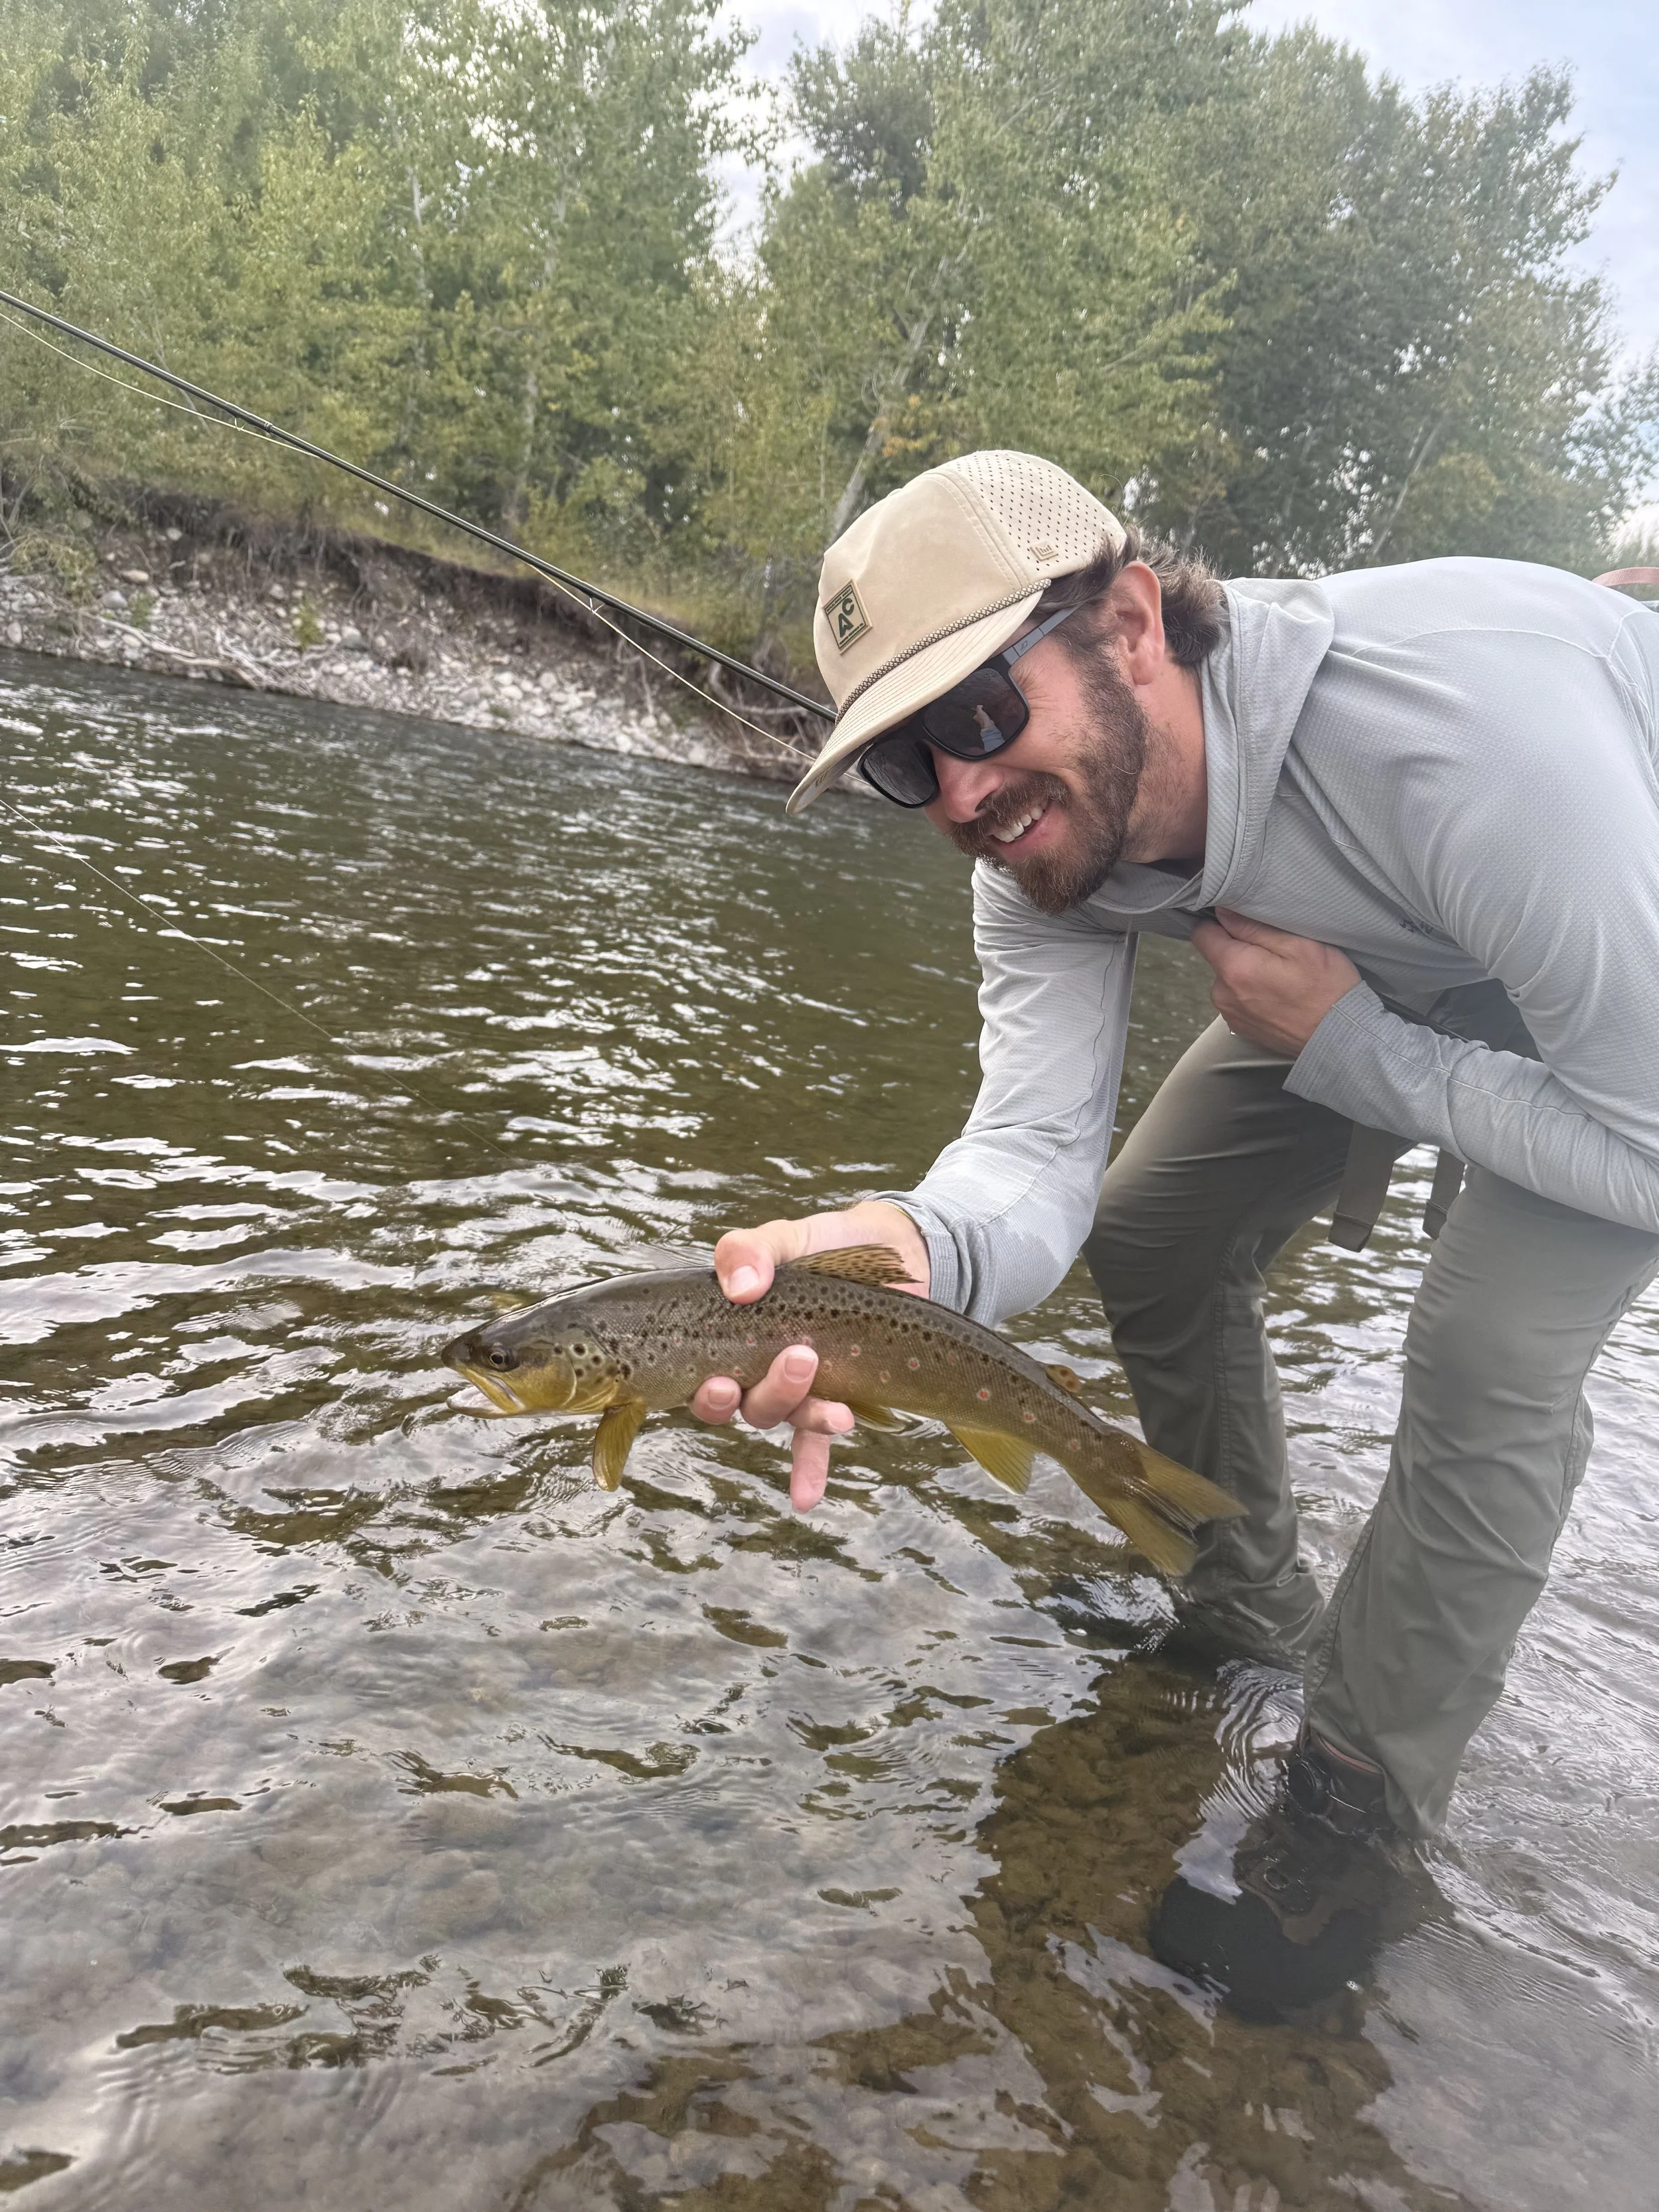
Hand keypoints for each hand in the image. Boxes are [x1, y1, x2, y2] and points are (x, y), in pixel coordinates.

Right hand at [689, 1201, 928, 1512]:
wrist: (896, 1253)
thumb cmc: (825, 1246)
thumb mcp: (785, 1238)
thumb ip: (750, 1250)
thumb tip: (742, 1287)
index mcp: (733, 1333)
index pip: (704, 1374)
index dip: (706, 1390)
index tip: (721, 1381)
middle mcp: (757, 1367)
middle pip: (747, 1402)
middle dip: (766, 1392)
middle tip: (799, 1361)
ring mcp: (799, 1386)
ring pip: (787, 1416)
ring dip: (808, 1416)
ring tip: (837, 1408)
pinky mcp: (839, 1397)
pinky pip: (816, 1442)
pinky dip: (808, 1471)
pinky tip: (804, 1499)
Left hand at [1191, 908, 1359, 1056]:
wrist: (1340, 1037)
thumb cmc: (1326, 988)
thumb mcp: (1298, 945)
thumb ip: (1254, 926)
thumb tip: (1222, 911)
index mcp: (1233, 968)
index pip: (1202, 934)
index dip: (1221, 923)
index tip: (1245, 923)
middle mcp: (1222, 994)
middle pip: (1218, 957)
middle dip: (1241, 949)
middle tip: (1278, 954)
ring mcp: (1230, 1014)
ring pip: (1229, 978)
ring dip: (1248, 972)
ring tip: (1282, 977)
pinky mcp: (1241, 1027)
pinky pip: (1238, 999)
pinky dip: (1254, 993)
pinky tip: (1280, 995)